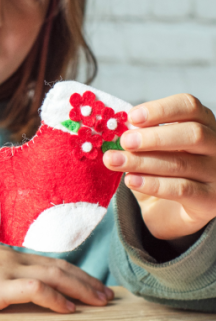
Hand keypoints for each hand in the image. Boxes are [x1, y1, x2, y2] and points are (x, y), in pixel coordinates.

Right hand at [0, 239, 112, 313]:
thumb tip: (3, 291)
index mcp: (3, 256)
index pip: (46, 262)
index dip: (71, 273)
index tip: (88, 284)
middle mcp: (10, 259)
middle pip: (58, 266)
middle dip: (85, 280)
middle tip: (106, 294)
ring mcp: (4, 271)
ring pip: (54, 275)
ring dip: (81, 288)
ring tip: (100, 301)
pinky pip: (36, 290)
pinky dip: (56, 298)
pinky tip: (70, 309)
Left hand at [103, 94, 215, 241]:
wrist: (172, 213)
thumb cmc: (161, 173)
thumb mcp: (152, 150)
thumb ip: (140, 138)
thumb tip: (117, 129)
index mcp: (204, 124)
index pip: (190, 107)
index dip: (160, 109)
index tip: (131, 117)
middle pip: (192, 134)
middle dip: (154, 137)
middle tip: (124, 141)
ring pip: (181, 163)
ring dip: (142, 161)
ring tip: (114, 161)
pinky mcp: (210, 200)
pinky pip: (181, 189)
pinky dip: (152, 183)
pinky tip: (130, 180)